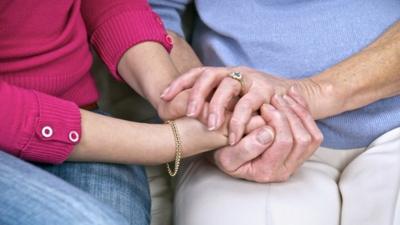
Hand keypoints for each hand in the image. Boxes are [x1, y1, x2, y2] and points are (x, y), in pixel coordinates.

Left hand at [161, 66, 321, 144]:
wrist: (293, 97)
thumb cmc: (256, 103)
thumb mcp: (233, 100)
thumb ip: (215, 104)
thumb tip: (184, 116)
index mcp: (223, 74)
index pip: (198, 72)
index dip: (179, 83)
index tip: (164, 97)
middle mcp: (235, 73)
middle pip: (209, 74)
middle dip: (197, 94)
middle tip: (190, 114)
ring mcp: (251, 79)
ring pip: (228, 86)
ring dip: (217, 107)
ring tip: (210, 126)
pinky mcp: (266, 91)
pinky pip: (248, 105)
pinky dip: (238, 122)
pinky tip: (231, 137)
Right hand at [211, 95, 322, 182]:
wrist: (228, 153)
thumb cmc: (225, 153)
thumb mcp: (225, 155)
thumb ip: (244, 148)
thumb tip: (268, 133)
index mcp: (266, 172)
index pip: (283, 143)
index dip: (278, 121)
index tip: (264, 106)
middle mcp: (284, 171)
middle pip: (301, 140)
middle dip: (289, 114)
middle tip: (274, 99)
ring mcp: (295, 163)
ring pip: (311, 137)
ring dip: (299, 113)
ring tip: (282, 98)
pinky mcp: (300, 154)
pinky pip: (314, 134)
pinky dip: (306, 114)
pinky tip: (292, 98)